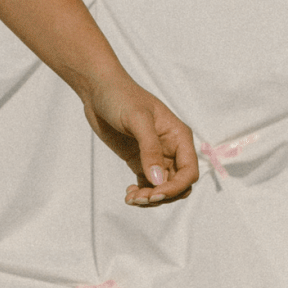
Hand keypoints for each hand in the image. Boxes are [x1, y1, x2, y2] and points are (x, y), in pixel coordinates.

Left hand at [81, 77, 198, 205]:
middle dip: (162, 195)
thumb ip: (149, 150)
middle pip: (177, 184)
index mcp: (179, 137)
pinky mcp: (139, 160)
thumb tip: (158, 180)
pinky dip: (141, 194)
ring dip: (150, 198)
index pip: (189, 172)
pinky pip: (147, 184)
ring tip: (131, 198)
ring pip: (162, 187)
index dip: (176, 187)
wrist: (98, 89)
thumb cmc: (121, 97)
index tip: (155, 194)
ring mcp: (155, 156)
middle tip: (139, 198)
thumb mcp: (137, 120)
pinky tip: (128, 194)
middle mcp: (171, 149)